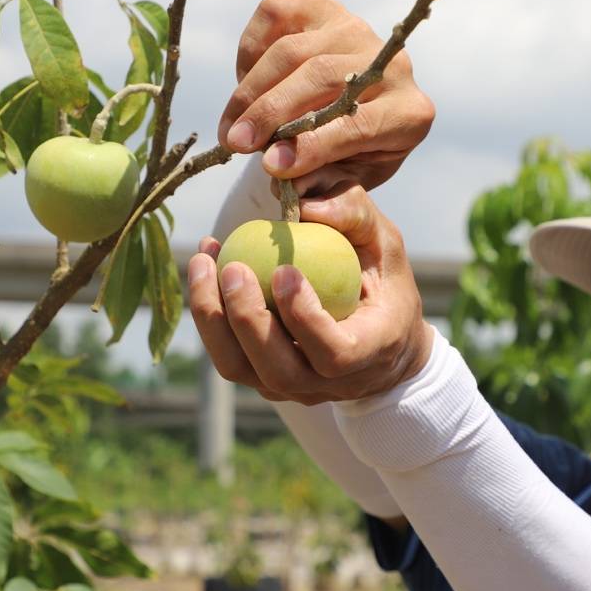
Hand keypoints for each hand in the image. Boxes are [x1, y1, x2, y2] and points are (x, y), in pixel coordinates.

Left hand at [188, 184, 432, 404]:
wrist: (380, 343)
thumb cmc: (384, 285)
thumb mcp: (386, 246)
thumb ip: (356, 218)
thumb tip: (305, 203)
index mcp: (370, 352)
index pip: (334, 354)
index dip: (305, 319)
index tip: (284, 271)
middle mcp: (327, 383)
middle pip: (277, 369)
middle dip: (248, 319)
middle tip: (233, 267)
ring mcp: (292, 387)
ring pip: (239, 368)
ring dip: (212, 316)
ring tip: (204, 261)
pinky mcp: (262, 380)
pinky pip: (226, 355)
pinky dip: (208, 314)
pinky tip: (206, 266)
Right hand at [218, 0, 434, 195]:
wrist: (355, 113)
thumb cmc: (352, 157)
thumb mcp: (349, 183)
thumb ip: (327, 190)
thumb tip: (291, 190)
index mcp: (409, 114)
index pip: (359, 123)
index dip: (313, 144)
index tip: (272, 165)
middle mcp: (391, 63)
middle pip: (321, 78)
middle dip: (271, 113)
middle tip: (235, 143)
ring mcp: (356, 28)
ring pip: (292, 51)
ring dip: (251, 92)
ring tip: (230, 129)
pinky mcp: (322, 8)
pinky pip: (274, 17)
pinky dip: (250, 53)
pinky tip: (247, 85)